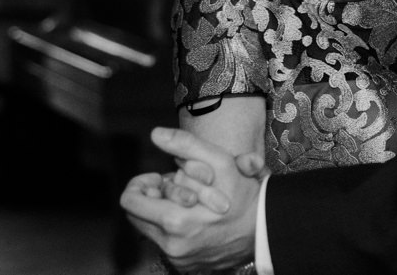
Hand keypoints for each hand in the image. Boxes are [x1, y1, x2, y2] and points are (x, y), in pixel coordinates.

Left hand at [120, 127, 263, 271]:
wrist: (267, 229)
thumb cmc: (244, 194)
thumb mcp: (219, 161)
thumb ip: (184, 144)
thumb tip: (156, 134)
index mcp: (175, 222)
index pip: (129, 201)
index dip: (140, 184)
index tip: (159, 177)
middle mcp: (173, 246)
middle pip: (137, 217)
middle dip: (152, 198)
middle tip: (174, 187)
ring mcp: (180, 259)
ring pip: (152, 231)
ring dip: (163, 213)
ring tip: (189, 202)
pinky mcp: (187, 267)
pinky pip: (168, 245)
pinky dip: (175, 231)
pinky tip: (196, 219)